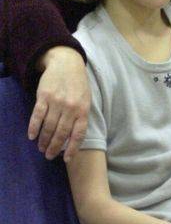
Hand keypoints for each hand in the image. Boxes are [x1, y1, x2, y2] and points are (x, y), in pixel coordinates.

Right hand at [29, 47, 89, 161]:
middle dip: (54, 147)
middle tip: (49, 156)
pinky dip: (34, 127)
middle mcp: (70, 108)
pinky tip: (31, 136)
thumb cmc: (78, 84)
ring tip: (41, 148)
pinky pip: (38, 115)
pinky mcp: (44, 96)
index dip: (72, 148)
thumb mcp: (86, 100)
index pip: (78, 134)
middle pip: (61, 133)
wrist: (66, 63)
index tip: (66, 160)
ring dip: (44, 140)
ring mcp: (57, 102)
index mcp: (83, 110)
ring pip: (49, 126)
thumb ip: (81, 117)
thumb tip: (73, 138)